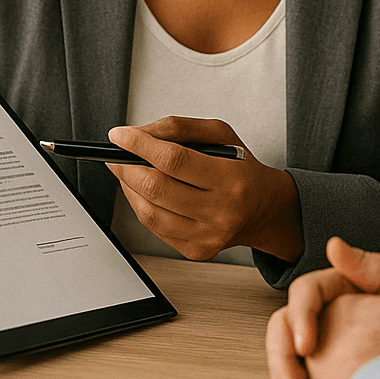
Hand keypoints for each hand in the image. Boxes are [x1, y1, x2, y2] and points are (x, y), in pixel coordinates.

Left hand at [107, 117, 302, 261]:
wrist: (263, 209)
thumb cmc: (241, 168)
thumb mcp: (220, 135)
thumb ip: (179, 127)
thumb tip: (139, 134)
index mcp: (231, 179)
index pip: (175, 160)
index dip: (141, 146)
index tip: (119, 135)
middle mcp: (221, 212)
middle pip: (157, 188)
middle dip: (127, 167)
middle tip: (116, 154)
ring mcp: (206, 236)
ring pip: (149, 212)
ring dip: (129, 187)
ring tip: (126, 170)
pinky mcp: (195, 251)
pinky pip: (154, 227)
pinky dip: (140, 205)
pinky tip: (143, 191)